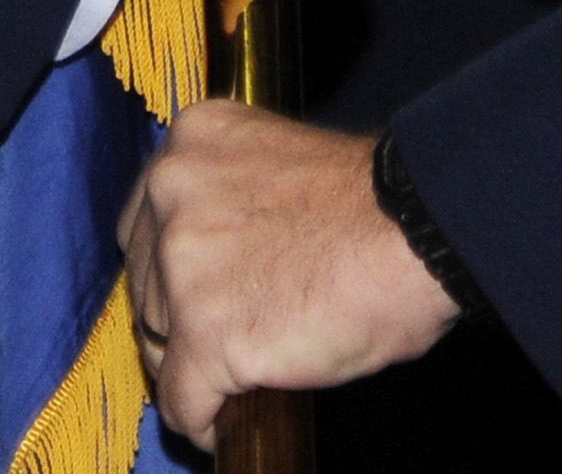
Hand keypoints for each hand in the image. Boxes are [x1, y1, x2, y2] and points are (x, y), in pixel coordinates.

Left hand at [122, 104, 462, 442]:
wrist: (417, 232)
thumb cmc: (374, 205)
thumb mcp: (278, 165)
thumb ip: (230, 196)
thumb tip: (215, 258)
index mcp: (193, 141)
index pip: (145, 219)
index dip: (166, 266)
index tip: (192, 292)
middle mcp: (172, 194)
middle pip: (146, 281)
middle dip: (176, 315)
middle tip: (219, 336)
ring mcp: (183, 267)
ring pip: (158, 341)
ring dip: (190, 364)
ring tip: (231, 377)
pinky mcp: (205, 336)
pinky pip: (180, 399)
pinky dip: (200, 417)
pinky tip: (221, 420)